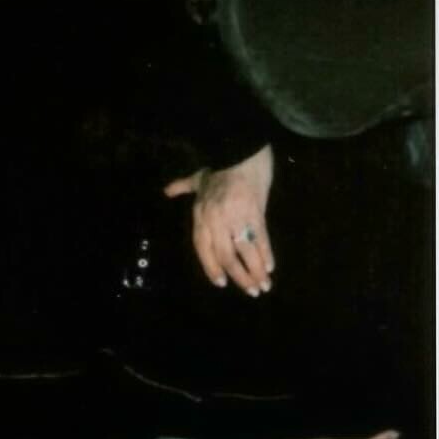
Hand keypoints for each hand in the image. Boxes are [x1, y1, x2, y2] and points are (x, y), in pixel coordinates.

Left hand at [164, 143, 274, 296]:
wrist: (240, 147)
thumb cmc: (219, 164)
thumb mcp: (197, 177)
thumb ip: (183, 187)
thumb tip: (167, 190)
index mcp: (201, 216)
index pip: (204, 250)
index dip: (212, 269)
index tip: (221, 283)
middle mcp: (215, 220)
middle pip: (226, 257)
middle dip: (239, 278)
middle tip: (251, 292)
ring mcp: (235, 217)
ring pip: (243, 252)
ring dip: (255, 272)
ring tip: (264, 286)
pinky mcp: (255, 211)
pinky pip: (260, 238)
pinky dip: (265, 254)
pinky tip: (270, 267)